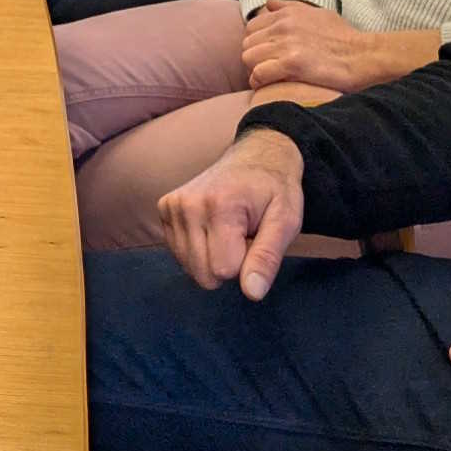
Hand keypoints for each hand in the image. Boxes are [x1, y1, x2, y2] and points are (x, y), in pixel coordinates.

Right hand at [158, 130, 308, 296]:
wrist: (255, 157)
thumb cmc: (275, 190)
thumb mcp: (286, 222)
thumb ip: (267, 258)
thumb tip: (251, 293)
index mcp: (219, 207)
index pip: (225, 270)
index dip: (247, 263)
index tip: (255, 238)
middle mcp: (187, 205)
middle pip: (204, 274)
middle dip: (228, 264)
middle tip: (243, 235)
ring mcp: (171, 206)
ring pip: (190, 268)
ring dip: (213, 257)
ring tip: (229, 230)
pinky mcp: (164, 208)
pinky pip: (180, 254)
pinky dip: (198, 250)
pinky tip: (213, 228)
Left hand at [243, 2, 431, 95]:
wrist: (365, 56)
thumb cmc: (345, 37)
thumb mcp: (318, 13)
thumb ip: (290, 7)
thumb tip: (268, 3)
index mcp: (287, 13)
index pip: (251, 27)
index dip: (256, 43)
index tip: (265, 54)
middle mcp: (283, 26)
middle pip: (247, 43)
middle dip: (254, 57)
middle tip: (266, 68)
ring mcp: (286, 45)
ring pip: (249, 58)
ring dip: (255, 70)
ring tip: (268, 77)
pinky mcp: (292, 65)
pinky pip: (259, 73)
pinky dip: (259, 81)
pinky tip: (268, 85)